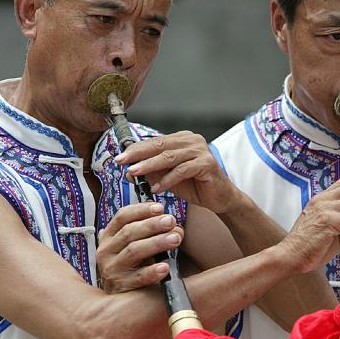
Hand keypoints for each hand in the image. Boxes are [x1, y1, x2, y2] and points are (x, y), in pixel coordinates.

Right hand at [96, 202, 183, 293]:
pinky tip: (165, 267)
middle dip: (153, 225)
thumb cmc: (133, 266)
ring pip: (134, 251)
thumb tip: (176, 227)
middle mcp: (106, 251)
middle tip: (171, 221)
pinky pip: (138, 277)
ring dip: (157, 243)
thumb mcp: (137, 245)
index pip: (122, 216)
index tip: (161, 207)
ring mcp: (111, 269)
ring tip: (175, 239)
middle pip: (129, 232)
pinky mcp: (121, 286)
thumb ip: (153, 233)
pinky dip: (152, 271)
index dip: (142, 210)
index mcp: (109, 236)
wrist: (119, 299)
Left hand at [114, 131, 241, 213]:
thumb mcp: (168, 178)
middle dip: (138, 154)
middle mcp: (192, 140)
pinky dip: (167, 180)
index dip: (136, 149)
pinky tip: (156, 189)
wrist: (219, 198)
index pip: (155, 141)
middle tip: (122, 162)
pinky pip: (182, 170)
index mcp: (182, 139)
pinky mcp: (207, 163)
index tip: (120, 157)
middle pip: (160, 145)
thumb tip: (129, 170)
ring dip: (149, 166)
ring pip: (169, 157)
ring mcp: (201, 150)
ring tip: (134, 173)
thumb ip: (152, 172)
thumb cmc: (194, 186)